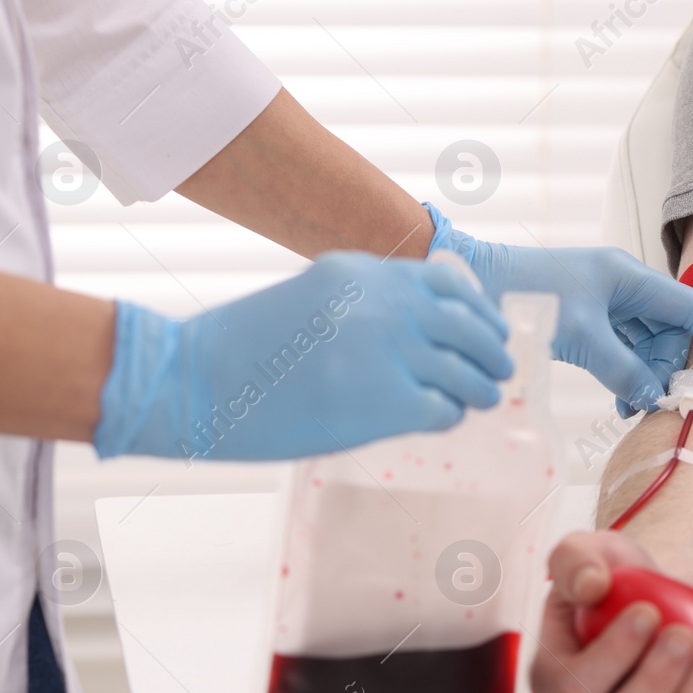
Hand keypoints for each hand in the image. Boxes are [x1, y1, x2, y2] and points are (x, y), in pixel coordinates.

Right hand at [94, 252, 512, 459]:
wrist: (194, 382)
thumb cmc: (244, 348)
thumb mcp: (311, 297)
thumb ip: (368, 303)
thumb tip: (424, 328)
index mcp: (364, 273)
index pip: (448, 282)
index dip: (477, 309)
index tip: (488, 327)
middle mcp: (384, 304)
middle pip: (470, 326)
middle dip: (492, 349)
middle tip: (498, 369)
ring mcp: (388, 352)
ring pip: (468, 371)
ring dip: (480, 388)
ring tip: (479, 399)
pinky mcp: (386, 403)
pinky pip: (445, 409)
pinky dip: (450, 416)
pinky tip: (438, 419)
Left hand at [425, 203, 692, 414]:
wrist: (474, 287)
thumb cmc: (527, 298)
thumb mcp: (582, 337)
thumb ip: (623, 369)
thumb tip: (654, 399)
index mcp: (628, 277)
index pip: (692, 309)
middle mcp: (622, 284)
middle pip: (671, 330)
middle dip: (675, 366)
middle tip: (672, 401)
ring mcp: (604, 301)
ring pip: (646, 342)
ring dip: (648, 374)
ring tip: (639, 407)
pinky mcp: (586, 318)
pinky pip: (622, 348)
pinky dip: (626, 373)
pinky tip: (622, 398)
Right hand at [530, 530, 692, 692]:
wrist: (654, 599)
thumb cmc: (613, 581)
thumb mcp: (586, 552)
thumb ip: (575, 561)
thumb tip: (590, 585)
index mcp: (553, 676)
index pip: (573, 686)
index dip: (612, 656)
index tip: (648, 612)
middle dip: (656, 683)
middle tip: (685, 636)